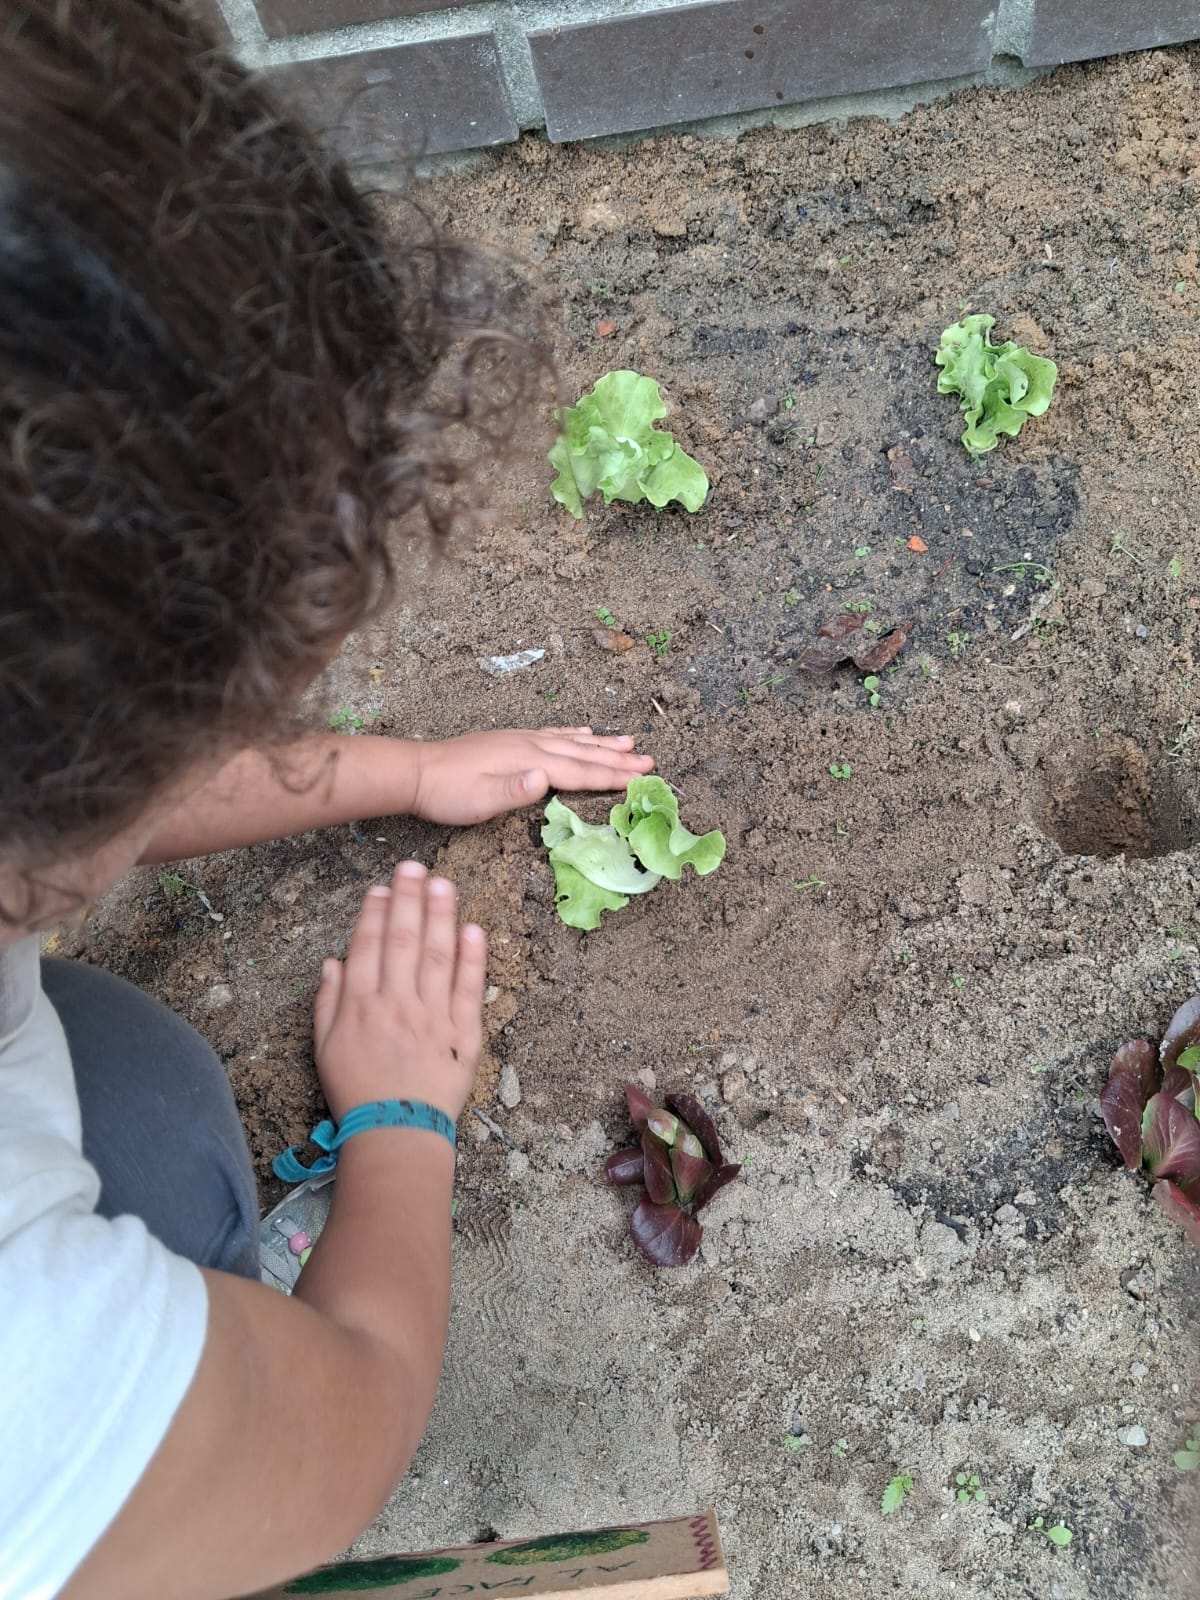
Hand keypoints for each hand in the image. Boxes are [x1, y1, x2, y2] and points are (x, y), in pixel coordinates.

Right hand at [313, 862, 485, 1123]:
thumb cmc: (356, 1093)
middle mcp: (397, 1002)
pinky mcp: (464, 1032)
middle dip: (408, 899)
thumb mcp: (325, 1050)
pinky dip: (472, 957)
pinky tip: (473, 929)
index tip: (382, 886)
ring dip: (440, 915)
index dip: (375, 912)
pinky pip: (469, 988)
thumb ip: (327, 1003)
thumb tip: (332, 962)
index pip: (368, 946)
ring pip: (438, 955)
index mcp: (362, 1005)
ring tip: (443, 884)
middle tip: (414, 866)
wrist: (395, 1133)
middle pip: (403, 940)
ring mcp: (433, 1015)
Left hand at [410, 727, 653, 825]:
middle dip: (618, 758)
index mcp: (529, 760)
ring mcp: (521, 739)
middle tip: (650, 760)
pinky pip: (553, 734)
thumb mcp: (479, 800)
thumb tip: (546, 778)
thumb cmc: (448, 793)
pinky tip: (583, 732)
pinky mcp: (511, 741)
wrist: (416, 772)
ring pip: (572, 740)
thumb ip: (514, 790)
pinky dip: (573, 734)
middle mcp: (531, 744)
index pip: (579, 770)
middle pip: (583, 752)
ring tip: (629, 741)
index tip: (643, 776)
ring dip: (602, 743)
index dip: (612, 775)